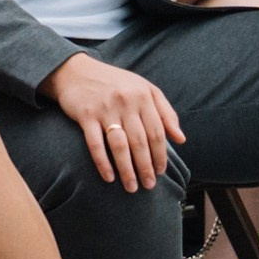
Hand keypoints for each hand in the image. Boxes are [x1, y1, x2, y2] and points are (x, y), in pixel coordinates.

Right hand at [45, 53, 184, 188]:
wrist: (76, 71)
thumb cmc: (114, 83)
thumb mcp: (144, 89)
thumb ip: (165, 112)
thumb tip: (181, 139)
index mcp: (143, 96)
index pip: (157, 131)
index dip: (160, 155)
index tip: (161, 172)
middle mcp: (126, 101)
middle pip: (140, 141)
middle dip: (146, 167)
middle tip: (149, 185)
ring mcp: (105, 108)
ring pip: (120, 145)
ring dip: (127, 169)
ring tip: (132, 187)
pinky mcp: (85, 115)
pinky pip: (95, 143)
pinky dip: (102, 162)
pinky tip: (109, 177)